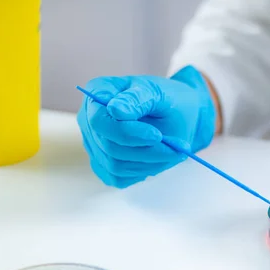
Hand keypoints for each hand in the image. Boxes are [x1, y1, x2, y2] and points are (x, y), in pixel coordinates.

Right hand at [77, 66, 215, 187]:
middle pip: (108, 146)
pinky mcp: (104, 165)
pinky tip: (160, 158)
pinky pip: (119, 177)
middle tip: (177, 148)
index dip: (126, 132)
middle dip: (146, 150)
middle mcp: (90, 119)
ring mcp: (94, 144)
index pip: (99, 121)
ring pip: (115, 165)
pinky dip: (144, 171)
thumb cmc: (168, 100)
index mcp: (98, 92)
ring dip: (150, 162)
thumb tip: (114, 110)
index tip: (157, 135)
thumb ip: (137, 99)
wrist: (179, 116)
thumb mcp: (159, 93)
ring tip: (174, 151)